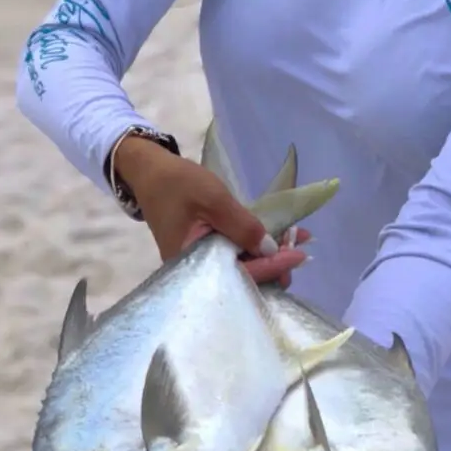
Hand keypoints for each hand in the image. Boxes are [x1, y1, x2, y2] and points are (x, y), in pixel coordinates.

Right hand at [116, 136, 308, 285]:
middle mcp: (196, 273)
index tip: (300, 256)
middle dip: (274, 264)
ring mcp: (200, 265)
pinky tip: (279, 236)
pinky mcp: (205, 254)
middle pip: (243, 277)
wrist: (150, 173)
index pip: (241, 273)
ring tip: (295, 240)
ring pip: (241, 267)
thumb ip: (242, 226)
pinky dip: (256, 247)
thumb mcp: (213, 199)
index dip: (274, 265)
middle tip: (300, 248)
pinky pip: (235, 257)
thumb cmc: (178, 184)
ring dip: (269, 255)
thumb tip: (272, 250)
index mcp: (192, 265)